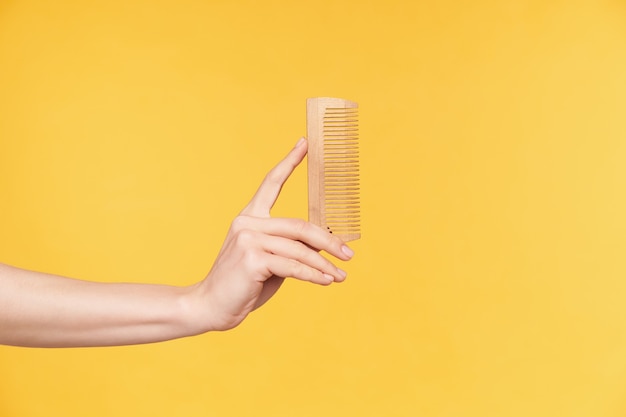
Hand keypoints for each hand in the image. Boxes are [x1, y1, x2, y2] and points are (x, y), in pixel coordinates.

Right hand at [193, 138, 353, 331]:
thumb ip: (290, 248)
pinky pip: (293, 266)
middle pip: (299, 226)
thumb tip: (326, 246)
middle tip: (348, 254)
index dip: (289, 162)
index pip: (271, 183)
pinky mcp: (251, 259)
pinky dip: (313, 275)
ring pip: (299, 249)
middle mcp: (248, 223)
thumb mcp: (270, 261)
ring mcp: (248, 239)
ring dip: (324, 265)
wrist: (211, 307)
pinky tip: (326, 281)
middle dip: (328, 241)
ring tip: (340, 275)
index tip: (305, 143)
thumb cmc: (243, 285)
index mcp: (250, 217)